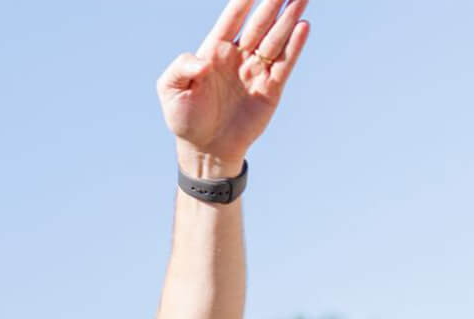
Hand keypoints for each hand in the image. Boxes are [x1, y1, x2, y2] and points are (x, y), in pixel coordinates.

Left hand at [156, 0, 310, 173]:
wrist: (205, 149)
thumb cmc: (185, 118)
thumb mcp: (171, 90)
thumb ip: (181, 67)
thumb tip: (203, 60)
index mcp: (214, 51)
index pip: (231, 19)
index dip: (243, 1)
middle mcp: (238, 56)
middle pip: (259, 23)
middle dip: (272, 3)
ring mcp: (255, 71)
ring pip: (275, 38)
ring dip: (289, 18)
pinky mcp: (270, 89)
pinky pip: (284, 63)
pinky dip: (294, 46)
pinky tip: (302, 27)